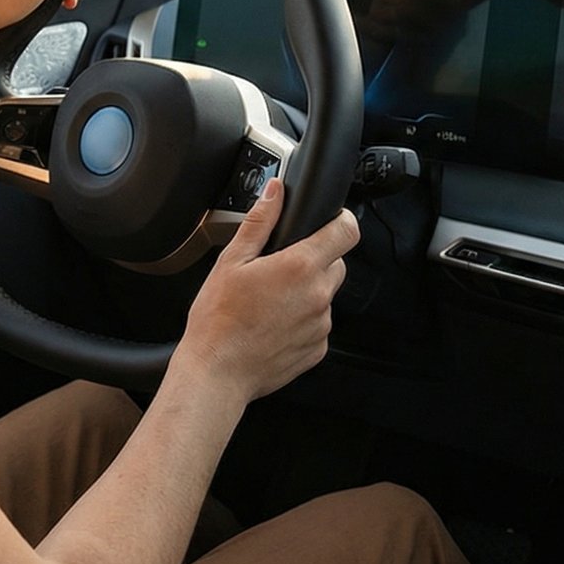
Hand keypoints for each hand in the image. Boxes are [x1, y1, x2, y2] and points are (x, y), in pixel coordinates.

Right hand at [177, 179, 357, 403]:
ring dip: (307, 291)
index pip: (346, 232)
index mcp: (300, 266)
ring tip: (271, 301)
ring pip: (325, 294)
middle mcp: (318, 295)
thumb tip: (275, 192)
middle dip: (315, 259)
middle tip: (280, 268)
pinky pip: (318, 323)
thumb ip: (260, 221)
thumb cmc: (219, 319)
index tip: (329, 222)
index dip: (340, 221)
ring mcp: (321, 324)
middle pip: (336, 262)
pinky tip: (273, 323)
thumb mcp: (232, 260)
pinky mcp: (318, 348)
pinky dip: (303, 319)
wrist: (217, 372)